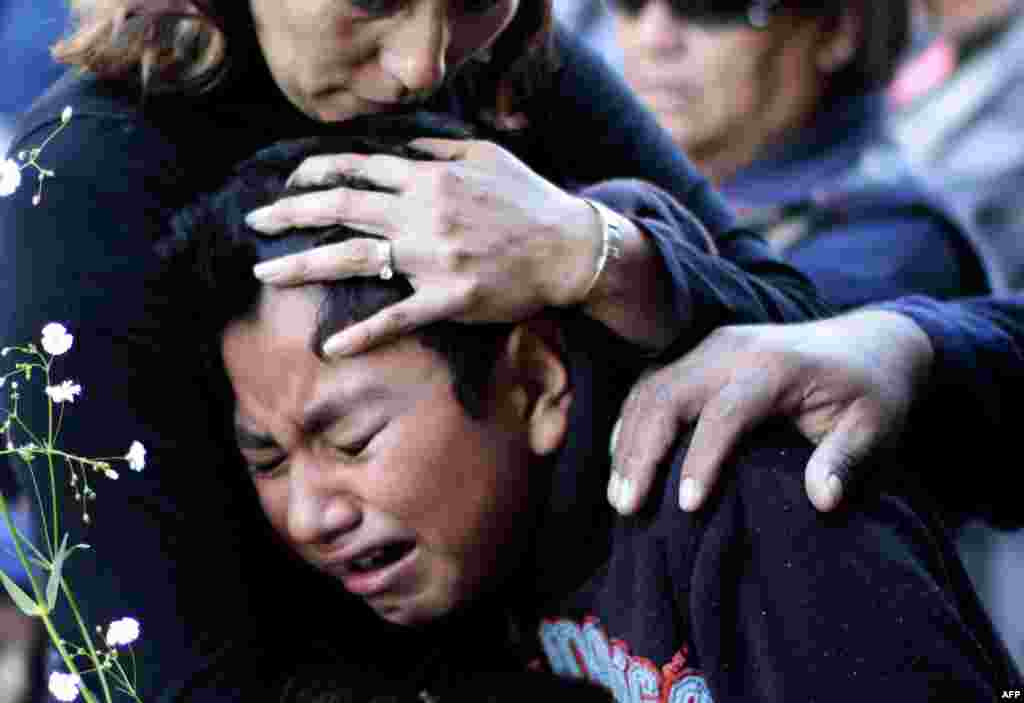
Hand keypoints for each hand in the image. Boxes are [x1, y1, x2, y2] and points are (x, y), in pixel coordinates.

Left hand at [245, 138, 601, 355]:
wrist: (570, 249)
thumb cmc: (529, 200)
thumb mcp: (486, 156)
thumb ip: (436, 146)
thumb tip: (395, 145)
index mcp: (431, 177)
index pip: (360, 168)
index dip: (316, 173)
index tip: (288, 182)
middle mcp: (425, 214)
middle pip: (343, 208)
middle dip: (290, 213)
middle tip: (255, 222)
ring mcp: (434, 259)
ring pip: (355, 259)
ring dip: (303, 265)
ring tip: (264, 273)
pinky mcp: (449, 299)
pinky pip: (397, 317)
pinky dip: (362, 333)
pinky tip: (330, 347)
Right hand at [608, 310, 934, 513]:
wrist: (868, 343)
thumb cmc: (871, 393)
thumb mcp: (875, 427)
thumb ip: (846, 460)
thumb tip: (821, 499)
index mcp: (773, 366)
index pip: (724, 414)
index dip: (700, 461)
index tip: (686, 508)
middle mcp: (731, 349)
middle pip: (668, 396)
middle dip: (642, 453)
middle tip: (627, 506)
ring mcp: (709, 347)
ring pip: (649, 389)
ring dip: (628, 441)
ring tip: (619, 494)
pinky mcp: (698, 354)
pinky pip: (651, 384)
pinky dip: (632, 422)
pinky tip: (624, 459)